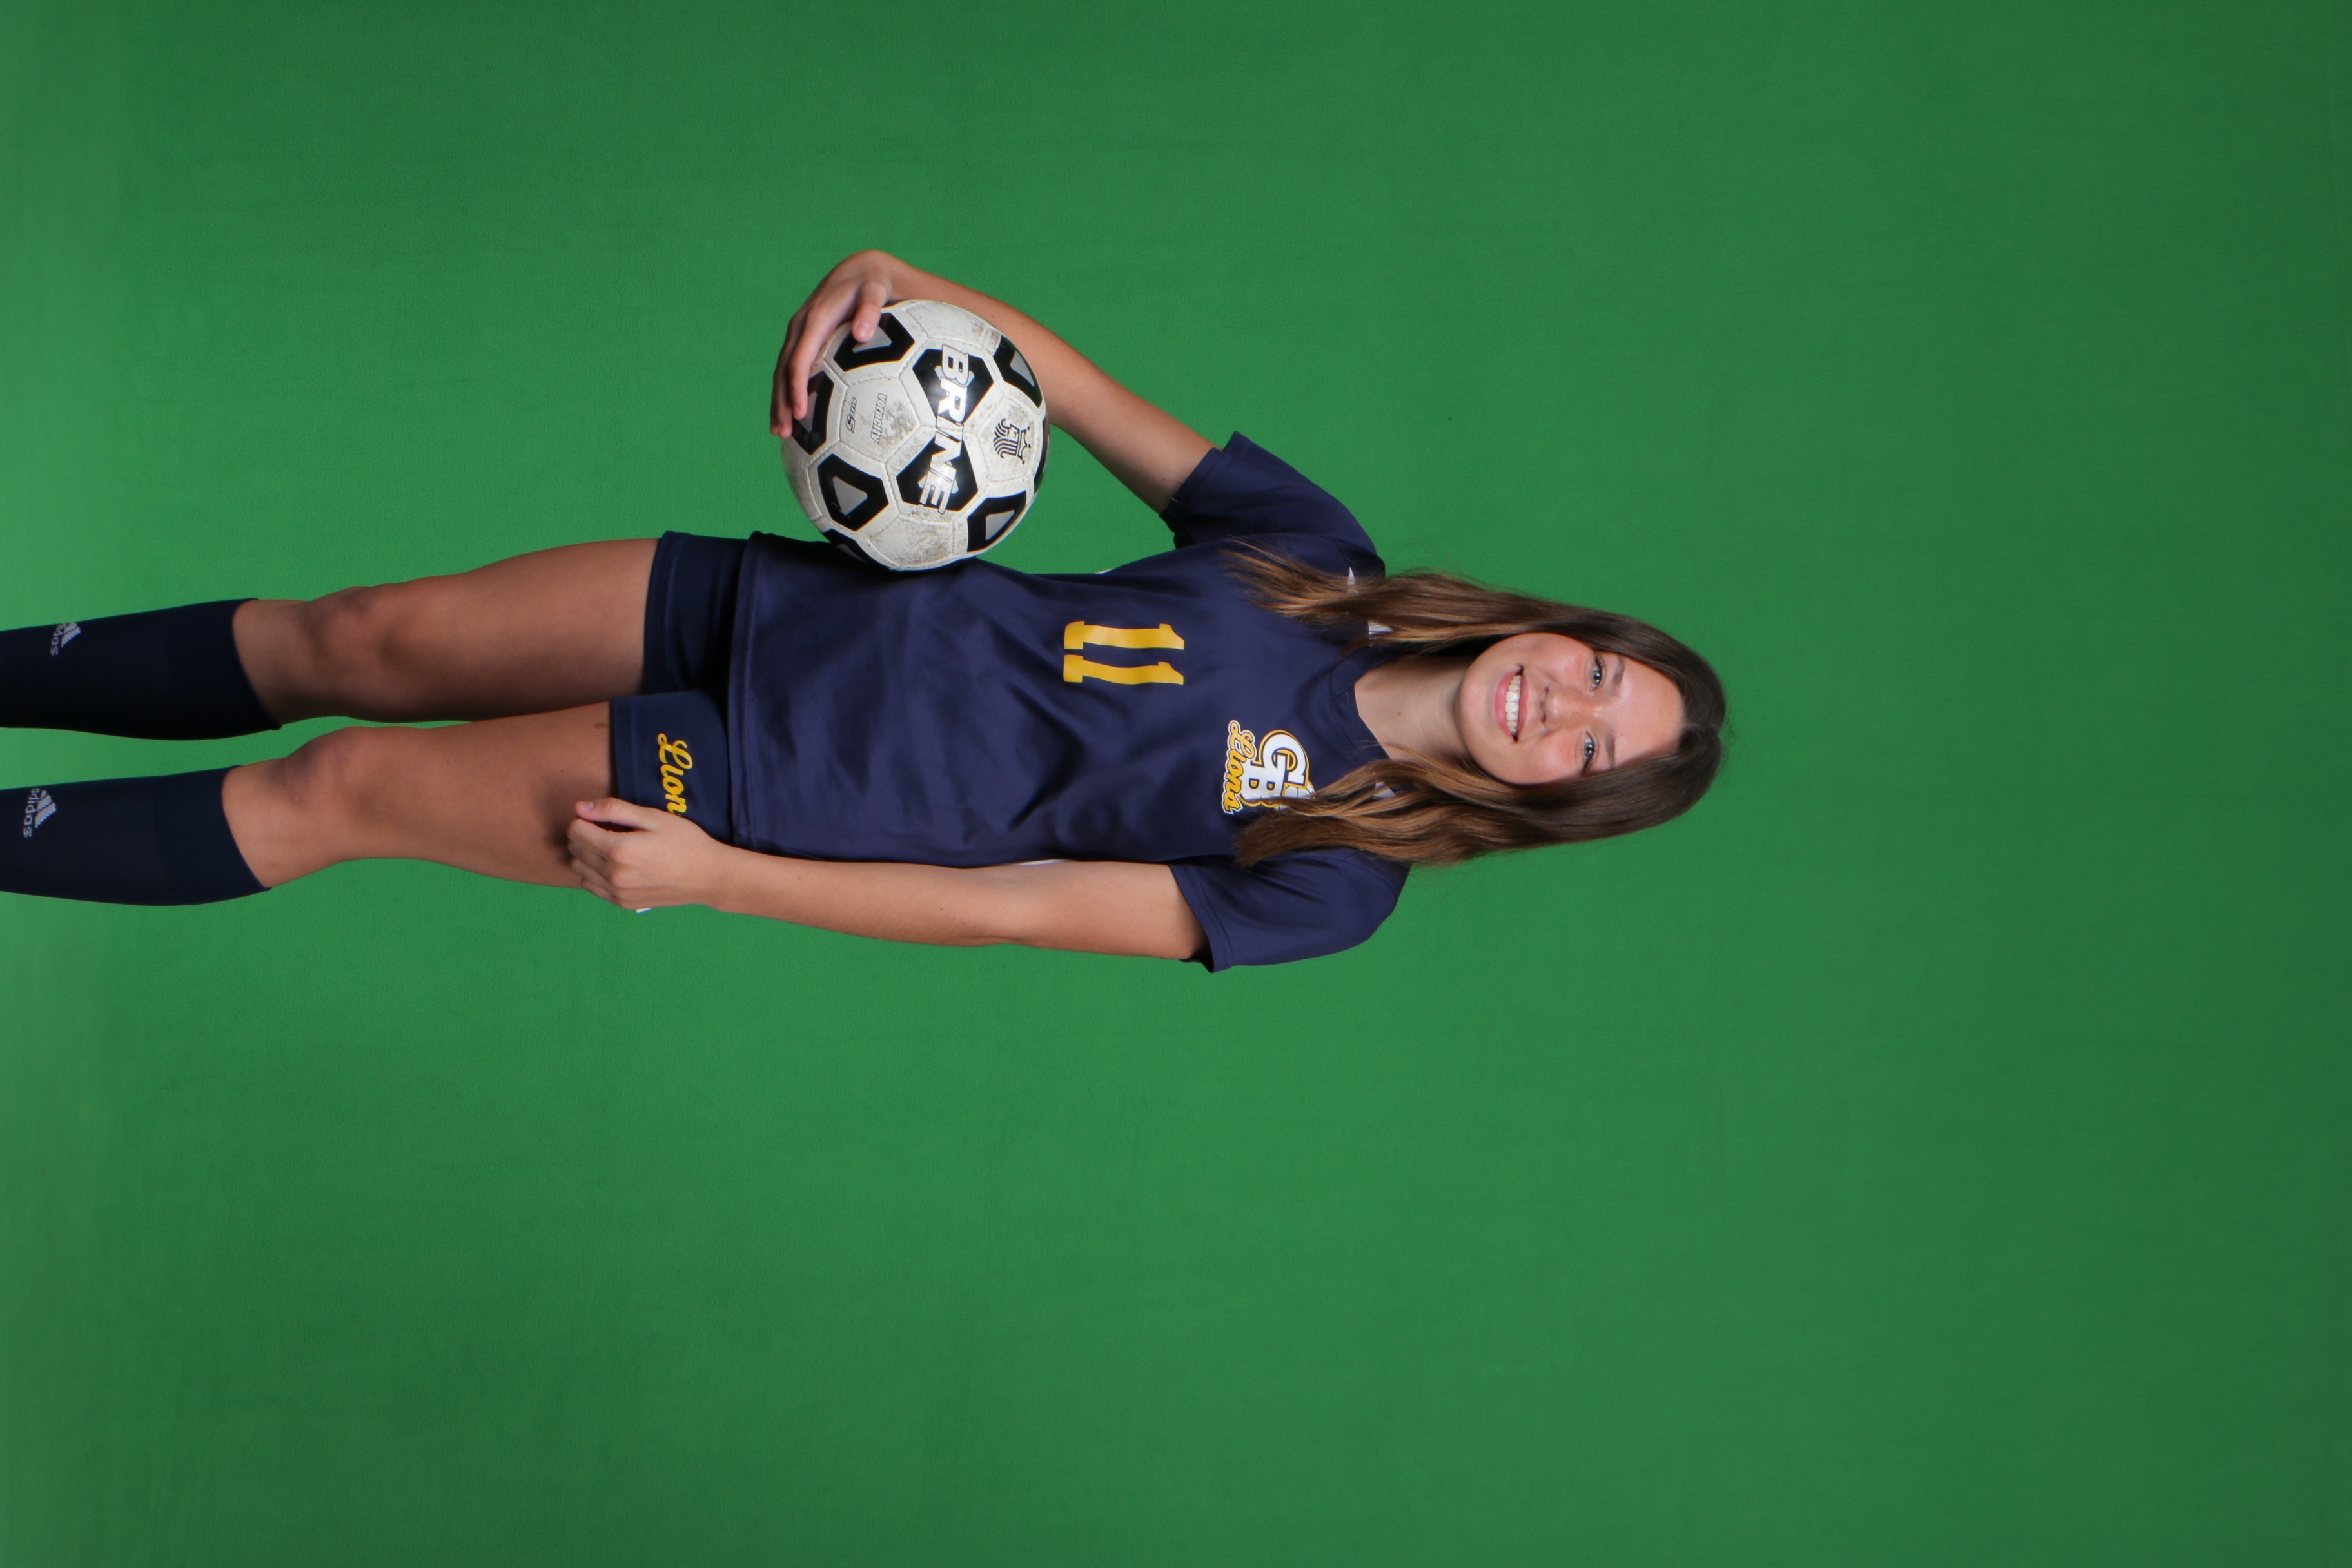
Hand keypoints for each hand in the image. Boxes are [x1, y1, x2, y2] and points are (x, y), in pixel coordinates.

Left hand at [567, 798, 736, 910]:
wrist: (708, 876)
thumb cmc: (685, 842)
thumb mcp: (654, 817)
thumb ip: (615, 809)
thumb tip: (580, 808)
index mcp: (619, 850)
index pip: (577, 831)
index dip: (584, 819)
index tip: (600, 817)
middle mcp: (613, 874)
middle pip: (576, 850)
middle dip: (583, 835)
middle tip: (605, 829)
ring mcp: (617, 892)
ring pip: (579, 870)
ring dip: (586, 856)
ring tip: (608, 848)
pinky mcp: (622, 902)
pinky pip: (591, 887)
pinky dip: (594, 874)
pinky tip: (612, 866)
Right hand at [770, 250, 903, 436]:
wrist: (861, 270)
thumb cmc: (873, 284)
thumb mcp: (876, 291)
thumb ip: (870, 310)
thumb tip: (862, 333)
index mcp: (815, 319)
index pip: (800, 358)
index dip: (797, 386)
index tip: (800, 413)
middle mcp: (801, 326)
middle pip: (784, 369)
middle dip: (781, 401)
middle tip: (784, 432)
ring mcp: (800, 333)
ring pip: (782, 370)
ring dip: (779, 401)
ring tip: (780, 431)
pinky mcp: (804, 338)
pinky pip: (791, 366)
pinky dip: (787, 389)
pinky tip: (792, 413)